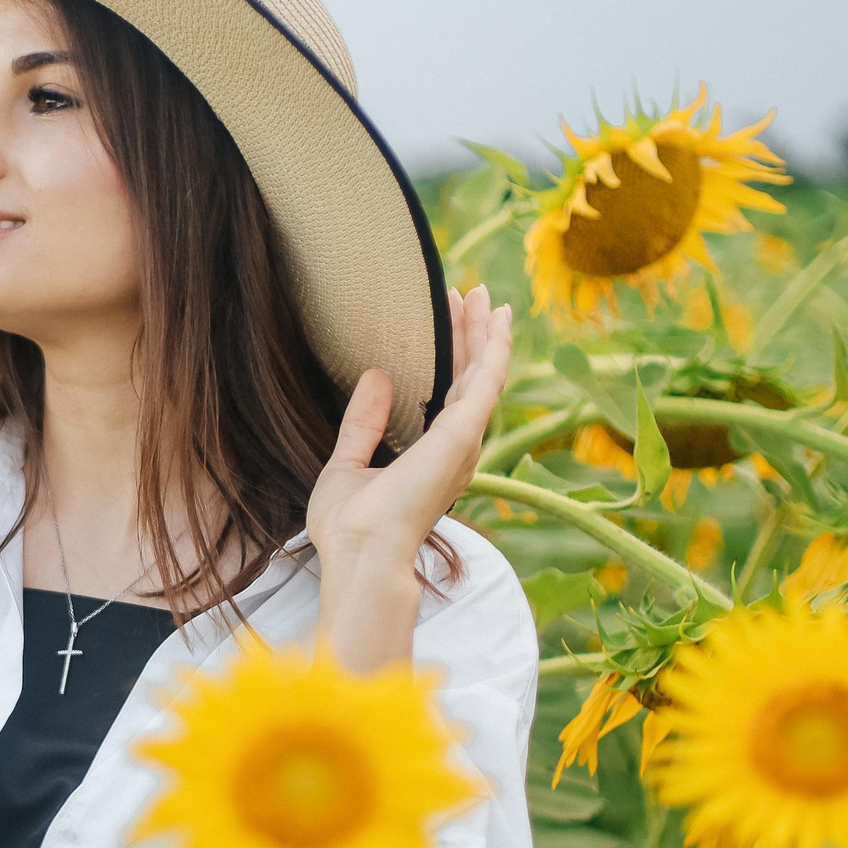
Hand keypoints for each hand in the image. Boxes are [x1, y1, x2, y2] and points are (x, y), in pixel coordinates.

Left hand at [307, 286, 513, 665]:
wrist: (360, 552)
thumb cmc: (351, 526)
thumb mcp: (348, 464)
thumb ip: (362, 422)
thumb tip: (375, 377)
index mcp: (432, 459)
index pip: (447, 395)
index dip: (449, 355)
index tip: (445, 318)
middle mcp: (455, 450)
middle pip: (469, 379)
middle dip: (471, 335)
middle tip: (472, 295)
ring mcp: (463, 443)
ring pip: (482, 374)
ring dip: (485, 333)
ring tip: (485, 296)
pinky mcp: (462, 435)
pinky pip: (487, 382)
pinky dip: (495, 349)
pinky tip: (499, 322)